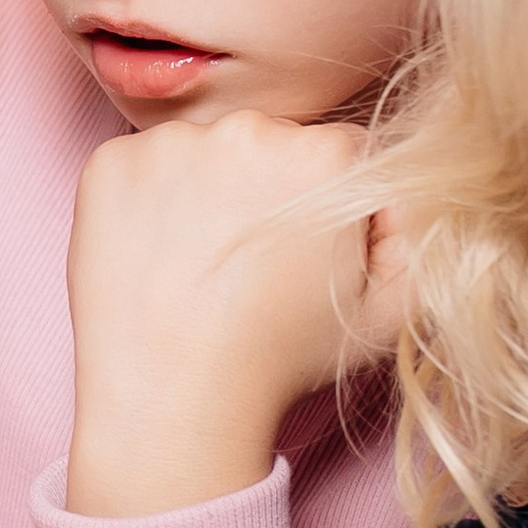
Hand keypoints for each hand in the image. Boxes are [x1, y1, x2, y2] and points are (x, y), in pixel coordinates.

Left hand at [66, 112, 386, 516]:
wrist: (172, 398)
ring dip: (200, 189)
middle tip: (243, 263)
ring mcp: (172, 142)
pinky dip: (142, 200)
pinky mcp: (110, 162)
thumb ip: (417, 239)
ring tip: (195, 265)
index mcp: (326, 153)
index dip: (320, 205)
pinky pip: (137, 165)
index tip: (295, 251)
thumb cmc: (278, 359)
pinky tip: (152, 256)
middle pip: (266, 143)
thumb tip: (405, 195)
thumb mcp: (388, 312)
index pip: (336, 153)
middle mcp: (249, 129)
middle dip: (261, 189)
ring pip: (200, 151)